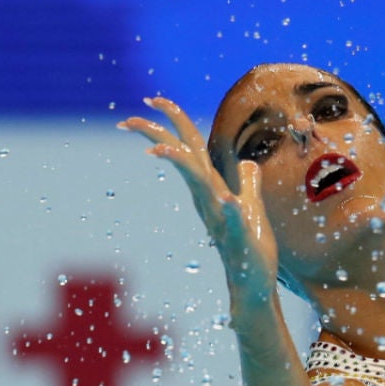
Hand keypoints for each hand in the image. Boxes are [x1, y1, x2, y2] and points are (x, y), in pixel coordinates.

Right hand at [119, 98, 278, 306]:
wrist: (253, 284)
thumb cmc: (251, 247)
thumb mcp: (251, 208)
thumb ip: (248, 184)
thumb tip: (247, 163)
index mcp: (212, 189)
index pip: (190, 149)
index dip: (173, 123)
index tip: (152, 101)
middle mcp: (210, 200)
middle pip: (185, 159)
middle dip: (160, 136)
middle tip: (130, 118)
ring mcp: (221, 219)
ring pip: (199, 185)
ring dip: (183, 166)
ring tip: (163, 150)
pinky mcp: (239, 238)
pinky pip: (232, 221)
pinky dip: (230, 209)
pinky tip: (228, 201)